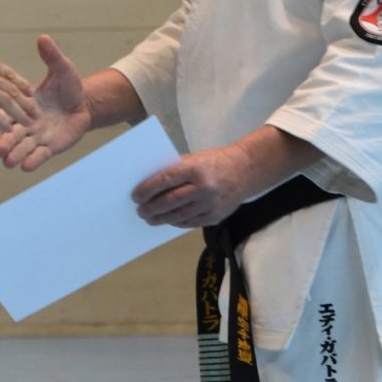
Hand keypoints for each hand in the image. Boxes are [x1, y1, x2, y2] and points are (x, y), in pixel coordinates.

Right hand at [0, 19, 35, 124]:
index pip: (7, 72)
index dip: (20, 83)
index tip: (30, 91)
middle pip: (12, 89)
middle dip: (26, 101)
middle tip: (36, 111)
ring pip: (7, 102)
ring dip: (20, 114)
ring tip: (30, 123)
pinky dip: (2, 122)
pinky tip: (9, 130)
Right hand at [0, 34, 91, 171]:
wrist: (84, 104)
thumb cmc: (69, 86)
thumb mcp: (61, 69)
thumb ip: (51, 56)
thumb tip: (43, 37)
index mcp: (23, 105)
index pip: (6, 113)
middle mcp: (26, 124)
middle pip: (12, 135)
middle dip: (5, 143)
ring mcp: (37, 137)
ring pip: (23, 148)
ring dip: (15, 155)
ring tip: (8, 161)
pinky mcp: (50, 148)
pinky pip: (39, 156)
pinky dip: (32, 161)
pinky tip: (26, 167)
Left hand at [132, 143, 255, 229]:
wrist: (246, 170)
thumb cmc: (214, 162)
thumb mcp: (194, 158)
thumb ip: (174, 170)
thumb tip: (149, 185)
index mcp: (195, 169)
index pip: (165, 180)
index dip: (147, 190)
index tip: (135, 196)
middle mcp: (203, 187)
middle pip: (170, 201)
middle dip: (151, 208)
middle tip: (140, 210)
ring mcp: (211, 204)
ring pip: (179, 215)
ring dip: (161, 219)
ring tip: (150, 218)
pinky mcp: (216, 216)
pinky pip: (190, 222)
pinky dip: (176, 222)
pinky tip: (168, 220)